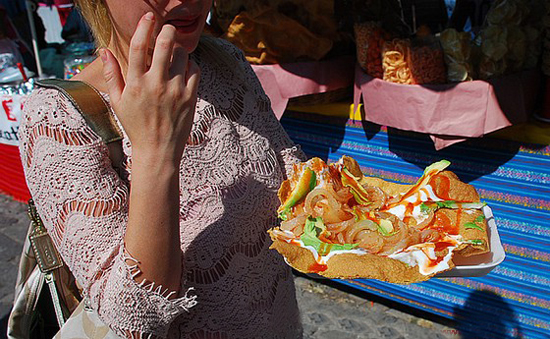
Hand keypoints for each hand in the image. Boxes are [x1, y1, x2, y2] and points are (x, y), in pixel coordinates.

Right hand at [100, 12, 199, 163]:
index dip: (144, 26)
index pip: (138, 46)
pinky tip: (184, 71)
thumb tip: (103, 50)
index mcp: (135, 83)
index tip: (149, 17)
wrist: (158, 150)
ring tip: (174, 57)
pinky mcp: (190, 97)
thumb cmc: (135, 126)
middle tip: (167, 28)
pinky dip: (190, 65)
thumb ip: (111, 74)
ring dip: (178, 51)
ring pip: (181, 56)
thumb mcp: (117, 102)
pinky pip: (195, 70)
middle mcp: (155, 84)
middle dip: (167, 30)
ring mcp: (175, 90)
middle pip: (164, 45)